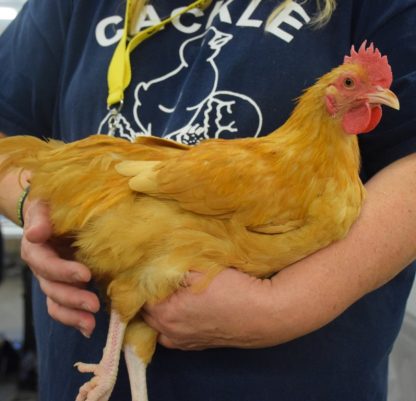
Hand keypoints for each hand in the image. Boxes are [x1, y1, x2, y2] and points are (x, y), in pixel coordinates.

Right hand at [21, 200, 99, 336]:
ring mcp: (52, 280)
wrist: (54, 215)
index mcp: (37, 249)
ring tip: (91, 325)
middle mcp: (42, 268)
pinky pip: (63, 307)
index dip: (63, 271)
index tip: (85, 275)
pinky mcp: (63, 286)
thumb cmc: (52, 208)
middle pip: (52, 288)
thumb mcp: (45, 207)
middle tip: (93, 305)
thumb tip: (35, 234)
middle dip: (72, 298)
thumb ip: (40, 218)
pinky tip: (88, 328)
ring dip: (73, 315)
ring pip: (56, 302)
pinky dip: (74, 319)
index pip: (46, 264)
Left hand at [142, 268, 277, 349]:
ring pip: (160, 327)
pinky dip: (171, 326)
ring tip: (166, 297)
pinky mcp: (199, 345)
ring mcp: (185, 341)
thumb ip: (174, 267)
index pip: (141, 297)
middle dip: (149, 298)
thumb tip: (157, 263)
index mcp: (166, 313)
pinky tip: (181, 314)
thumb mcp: (201, 269)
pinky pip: (174, 337)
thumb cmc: (232, 289)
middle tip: (155, 280)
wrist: (262, 314)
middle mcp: (171, 332)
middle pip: (147, 314)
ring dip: (159, 313)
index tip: (148, 269)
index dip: (144, 282)